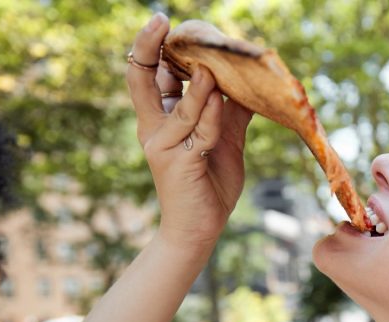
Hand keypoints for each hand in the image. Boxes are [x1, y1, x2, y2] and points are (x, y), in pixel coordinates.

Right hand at [126, 13, 253, 250]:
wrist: (201, 230)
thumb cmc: (209, 184)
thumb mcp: (223, 141)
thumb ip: (229, 112)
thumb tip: (247, 84)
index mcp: (159, 119)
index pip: (145, 75)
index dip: (150, 48)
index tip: (162, 23)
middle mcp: (153, 128)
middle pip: (141, 79)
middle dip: (149, 48)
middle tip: (163, 24)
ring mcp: (162, 146)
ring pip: (181, 105)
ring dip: (199, 84)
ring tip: (212, 65)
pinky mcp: (178, 163)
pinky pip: (198, 132)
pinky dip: (211, 115)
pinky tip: (221, 98)